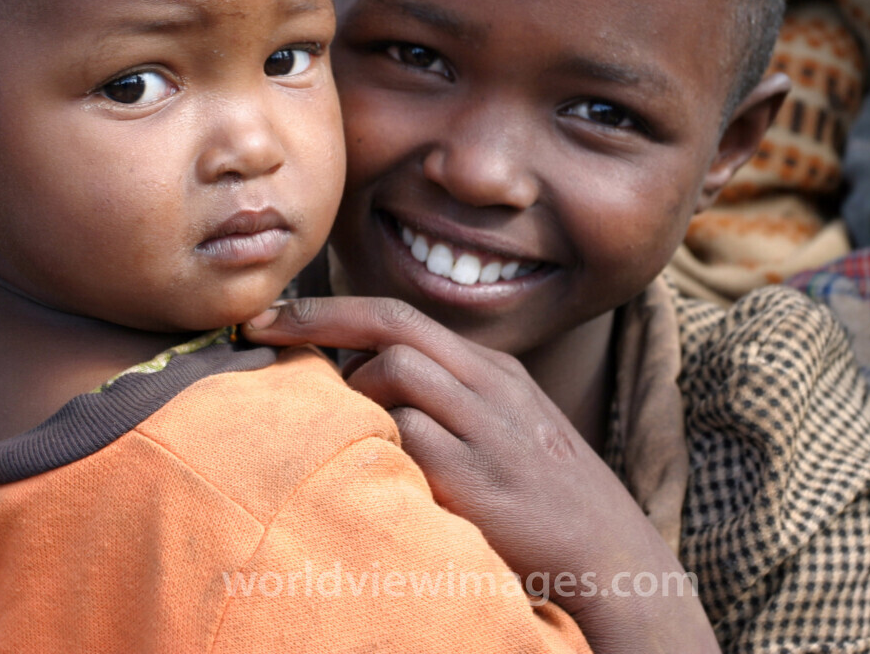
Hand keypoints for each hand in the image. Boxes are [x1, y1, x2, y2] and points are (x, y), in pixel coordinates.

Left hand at [244, 297, 717, 653]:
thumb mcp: (507, 426)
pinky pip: (407, 438)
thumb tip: (364, 380)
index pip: (400, 316)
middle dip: (318, 320)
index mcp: (493, 369)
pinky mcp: (478, 476)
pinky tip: (379, 473)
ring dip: (357, 395)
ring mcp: (486, 427)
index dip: (330, 311)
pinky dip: (382, 446)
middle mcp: (490, 385)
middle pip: (391, 326)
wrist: (610, 558)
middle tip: (259, 327)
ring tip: (351, 434)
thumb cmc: (545, 497)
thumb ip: (448, 398)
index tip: (274, 315)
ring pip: (396, 373)